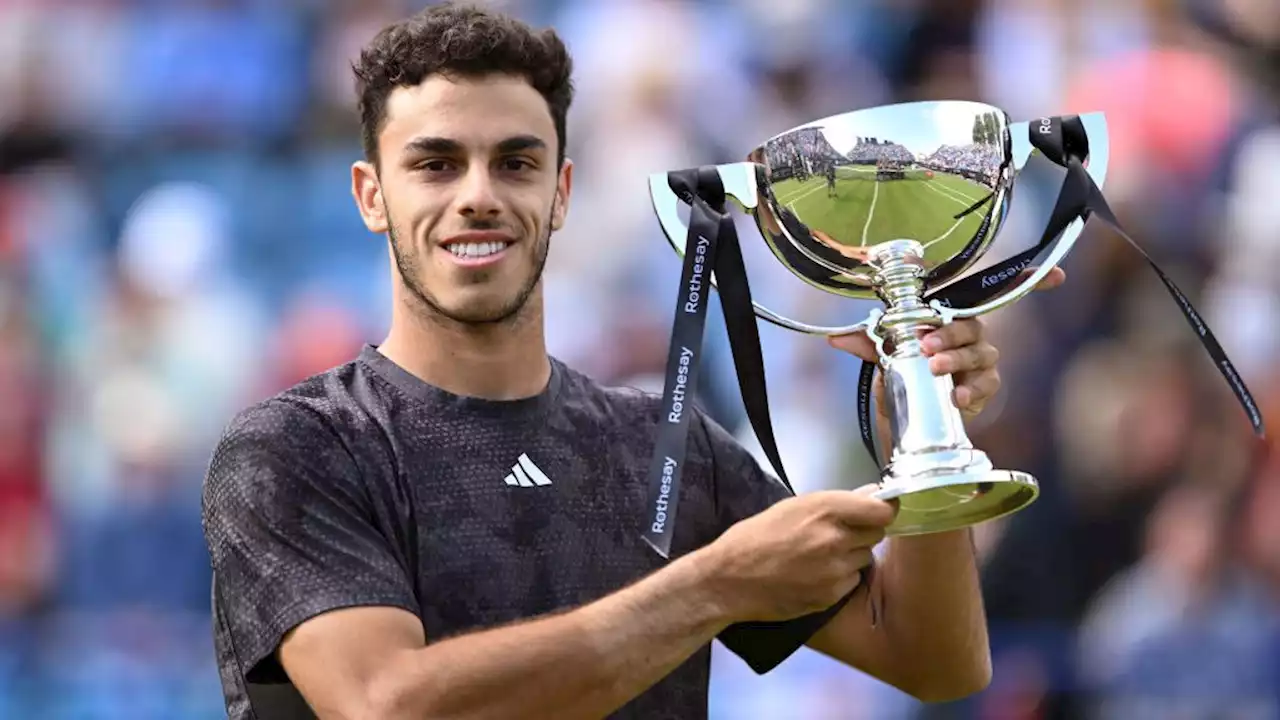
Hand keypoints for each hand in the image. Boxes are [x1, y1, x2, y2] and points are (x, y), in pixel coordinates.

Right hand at [699, 486, 896, 622]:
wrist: (729, 580)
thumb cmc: (755, 536)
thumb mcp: (792, 507)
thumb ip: (835, 502)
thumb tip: (871, 494)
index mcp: (825, 509)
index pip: (882, 509)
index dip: (883, 509)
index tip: (877, 511)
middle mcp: (836, 539)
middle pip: (877, 533)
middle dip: (864, 531)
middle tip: (840, 534)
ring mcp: (836, 570)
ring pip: (864, 558)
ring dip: (851, 555)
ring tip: (821, 556)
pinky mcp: (832, 596)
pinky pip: (851, 581)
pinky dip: (840, 578)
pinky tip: (814, 575)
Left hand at [827, 266, 1065, 418]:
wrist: (909, 414)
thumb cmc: (904, 371)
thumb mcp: (883, 354)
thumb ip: (866, 343)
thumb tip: (835, 337)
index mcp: (951, 317)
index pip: (987, 292)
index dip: (1028, 279)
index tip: (1058, 275)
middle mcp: (971, 334)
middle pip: (974, 324)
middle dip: (951, 333)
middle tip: (927, 345)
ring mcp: (980, 361)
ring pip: (980, 353)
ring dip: (956, 359)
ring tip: (934, 367)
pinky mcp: (983, 389)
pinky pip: (986, 385)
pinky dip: (970, 389)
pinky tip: (956, 397)